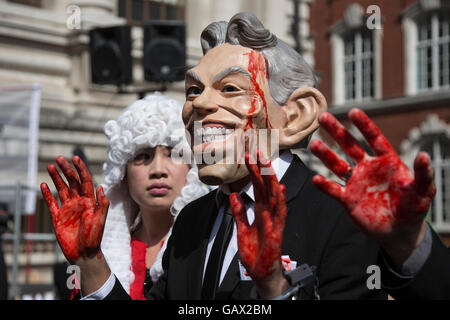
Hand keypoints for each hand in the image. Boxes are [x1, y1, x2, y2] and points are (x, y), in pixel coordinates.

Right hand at [40, 156, 108, 262]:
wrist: (84, 252)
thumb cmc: (95, 237)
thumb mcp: (100, 219)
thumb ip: (102, 204)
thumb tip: (101, 186)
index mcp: (89, 200)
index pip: (85, 180)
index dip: (80, 169)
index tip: (75, 158)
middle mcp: (78, 202)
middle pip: (72, 181)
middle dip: (66, 169)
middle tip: (59, 158)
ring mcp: (68, 208)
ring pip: (61, 189)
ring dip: (56, 178)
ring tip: (50, 166)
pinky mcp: (58, 217)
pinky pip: (52, 203)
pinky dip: (47, 194)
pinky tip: (43, 185)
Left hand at [230, 150, 288, 297]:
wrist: (260, 273)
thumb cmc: (254, 253)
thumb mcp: (241, 229)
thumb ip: (239, 212)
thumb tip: (233, 195)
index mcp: (260, 211)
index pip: (257, 186)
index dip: (253, 171)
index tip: (248, 156)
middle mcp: (269, 212)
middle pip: (266, 186)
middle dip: (262, 169)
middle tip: (256, 151)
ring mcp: (274, 221)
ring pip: (275, 195)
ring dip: (271, 179)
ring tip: (266, 163)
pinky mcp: (278, 232)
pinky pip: (280, 215)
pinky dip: (280, 202)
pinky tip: (280, 189)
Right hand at [310, 108, 435, 264]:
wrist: (399, 233)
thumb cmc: (414, 209)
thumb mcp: (423, 191)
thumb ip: (423, 174)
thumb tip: (424, 155)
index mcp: (385, 162)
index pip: (373, 139)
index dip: (364, 125)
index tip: (353, 111)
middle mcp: (367, 168)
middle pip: (349, 146)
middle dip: (337, 131)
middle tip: (323, 117)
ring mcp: (355, 183)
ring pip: (337, 165)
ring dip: (325, 154)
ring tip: (314, 144)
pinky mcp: (347, 199)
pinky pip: (333, 189)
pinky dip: (323, 185)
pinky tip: (315, 179)